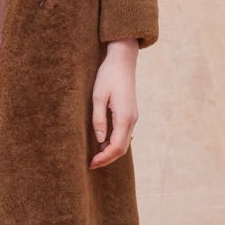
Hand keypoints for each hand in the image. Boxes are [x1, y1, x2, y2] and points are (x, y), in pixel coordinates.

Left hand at [89, 39, 138, 168]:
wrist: (122, 61)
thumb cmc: (108, 76)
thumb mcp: (98, 97)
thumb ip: (98, 120)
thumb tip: (99, 140)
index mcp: (124, 117)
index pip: (116, 147)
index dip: (104, 158)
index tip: (91, 163)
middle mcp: (132, 119)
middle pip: (122, 148)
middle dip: (107, 158)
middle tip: (91, 164)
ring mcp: (133, 116)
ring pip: (125, 142)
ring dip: (111, 151)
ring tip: (95, 155)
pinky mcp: (131, 113)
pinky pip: (125, 134)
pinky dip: (115, 142)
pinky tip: (103, 142)